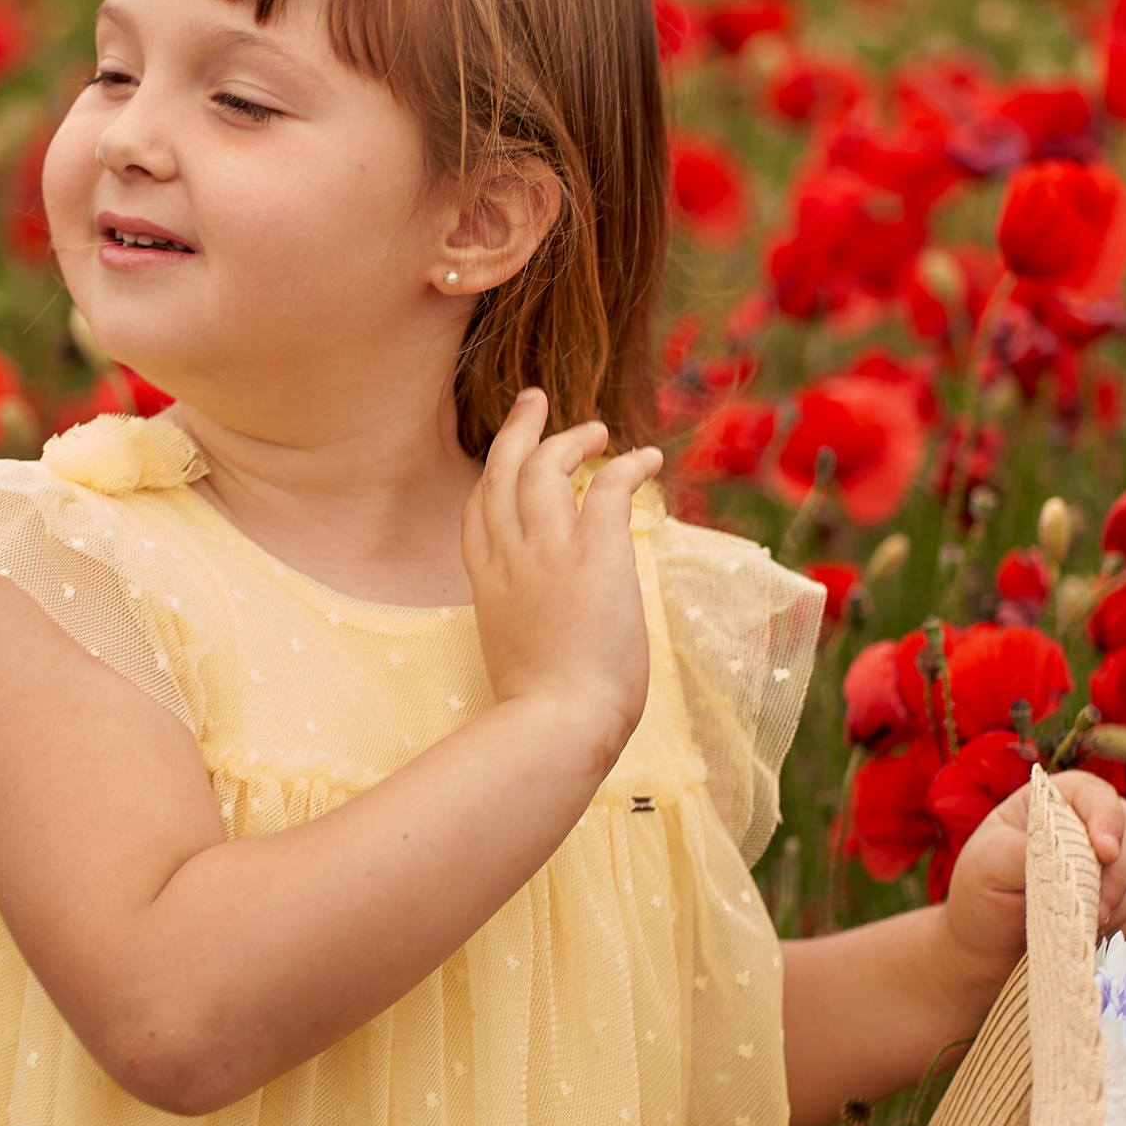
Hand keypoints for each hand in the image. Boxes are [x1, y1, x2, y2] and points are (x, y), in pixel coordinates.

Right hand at [463, 391, 664, 775]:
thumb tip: (553, 625)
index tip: (508, 461)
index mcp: (486, 583)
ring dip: (572, 438)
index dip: (493, 478)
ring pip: (547, 465)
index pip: (478, 512)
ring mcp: (548, 550)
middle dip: (518, 431)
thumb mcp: (515, 654)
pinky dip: (629, 464)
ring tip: (598, 428)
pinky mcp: (595, 553)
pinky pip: (608, 486)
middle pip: (502, 471)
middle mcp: (510, 556)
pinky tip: (648, 459)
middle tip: (534, 402)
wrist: (555, 723)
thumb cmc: (540, 712)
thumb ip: (526, 624)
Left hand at [939, 768, 1125, 1018]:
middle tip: (1091, 911)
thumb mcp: (988, 866)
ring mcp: (1116, 864)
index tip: (1104, 852)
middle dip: (1115, 876)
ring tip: (1089, 928)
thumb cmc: (983, 898)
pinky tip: (1112, 938)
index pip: (1095, 794)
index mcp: (1054, 804)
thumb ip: (1028, 850)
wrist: (988, 953)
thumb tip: (1075, 851)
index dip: (1107, 819)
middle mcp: (1090, 826)